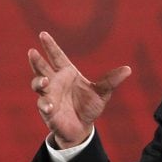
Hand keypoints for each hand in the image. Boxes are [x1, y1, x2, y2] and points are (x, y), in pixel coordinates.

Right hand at [28, 31, 131, 148]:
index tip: (43, 34)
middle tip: (32, 52)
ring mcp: (49, 95)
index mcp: (67, 73)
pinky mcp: (48, 110)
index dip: (50, 46)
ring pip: (38, 85)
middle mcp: (55, 82)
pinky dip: (45, 104)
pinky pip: (44, 105)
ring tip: (44, 81)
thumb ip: (111, 81)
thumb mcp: (102, 93)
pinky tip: (50, 106)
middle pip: (42, 68)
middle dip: (37, 61)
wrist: (82, 127)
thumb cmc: (89, 106)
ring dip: (39, 82)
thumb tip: (128, 69)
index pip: (57, 56)